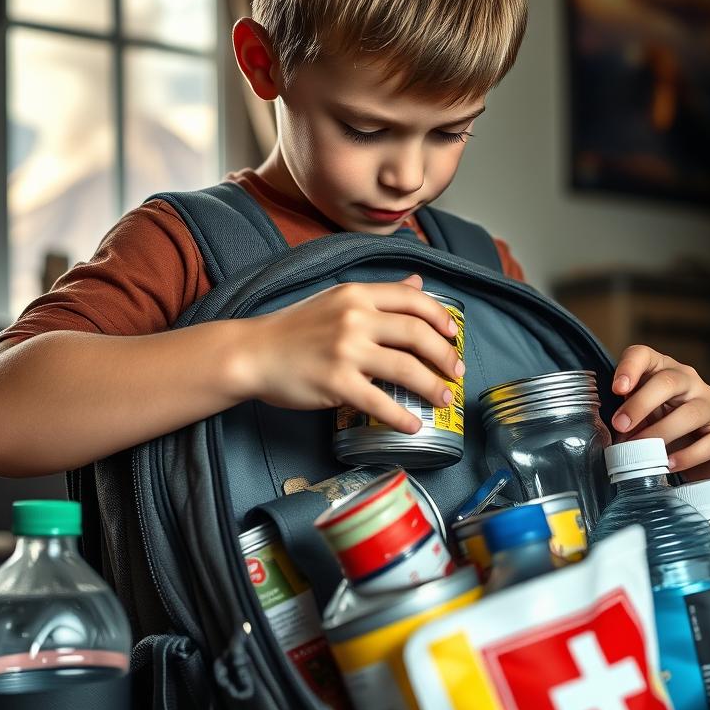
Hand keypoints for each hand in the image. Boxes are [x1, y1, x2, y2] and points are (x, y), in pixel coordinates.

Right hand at [241, 274, 461, 433]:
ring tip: (444, 400)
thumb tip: (418, 283)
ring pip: (405, 368)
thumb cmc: (295, 328)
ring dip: (432, 387)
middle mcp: (354, 318)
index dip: (441, 318)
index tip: (455, 335)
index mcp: (357, 294)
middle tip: (457, 373)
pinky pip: (379, 403)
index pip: (412, 300)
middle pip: (417, 333)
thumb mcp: (338, 299)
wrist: (252, 352)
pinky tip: (413, 426)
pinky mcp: (335, 383)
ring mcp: (345, 351)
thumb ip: (379, 294)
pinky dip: (401, 417)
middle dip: (445, 355)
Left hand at [610, 345, 709, 479]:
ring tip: (642, 451)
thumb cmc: (662, 429)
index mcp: (662, 371)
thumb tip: (608, 434)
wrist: (699, 457)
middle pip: (668, 382)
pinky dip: (688, 456)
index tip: (616, 389)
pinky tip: (669, 464)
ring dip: (662, 432)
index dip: (630, 368)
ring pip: (690, 412)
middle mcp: (689, 382)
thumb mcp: (639, 418)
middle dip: (641, 404)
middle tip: (621, 425)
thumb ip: (626, 418)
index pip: (644, 355)